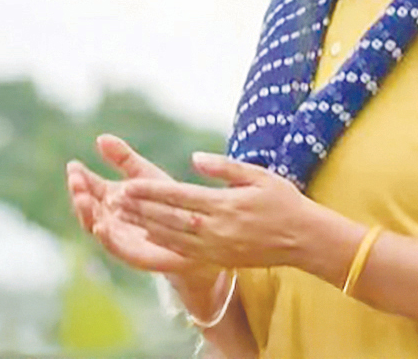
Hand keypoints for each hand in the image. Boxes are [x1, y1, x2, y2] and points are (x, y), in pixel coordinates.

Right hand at [66, 134, 207, 277]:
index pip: (89, 187)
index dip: (80, 177)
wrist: (193, 231)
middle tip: (75, 180)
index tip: (73, 165)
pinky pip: (115, 248)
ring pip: (95, 226)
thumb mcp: (144, 174)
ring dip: (86, 213)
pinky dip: (105, 238)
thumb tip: (100, 137)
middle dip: (79, 194)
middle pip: (88, 207)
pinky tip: (100, 226)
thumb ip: (123, 158)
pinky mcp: (133, 254)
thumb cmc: (166, 201)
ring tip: (82, 198)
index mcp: (111, 198)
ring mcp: (118, 237)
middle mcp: (110, 219)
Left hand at [118, 151, 320, 270]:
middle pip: (169, 218)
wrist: (303, 239)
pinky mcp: (217, 258)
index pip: (179, 197)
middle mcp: (216, 229)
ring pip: (171, 236)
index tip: (128, 185)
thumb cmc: (284, 202)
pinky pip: (182, 250)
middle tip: (114, 200)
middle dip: (139, 209)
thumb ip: (225, 167)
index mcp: (225, 205)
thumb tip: (195, 158)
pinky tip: (146, 233)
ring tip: (121, 216)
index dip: (151, 192)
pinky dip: (161, 241)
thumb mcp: (260, 176)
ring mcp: (215, 247)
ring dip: (144, 225)